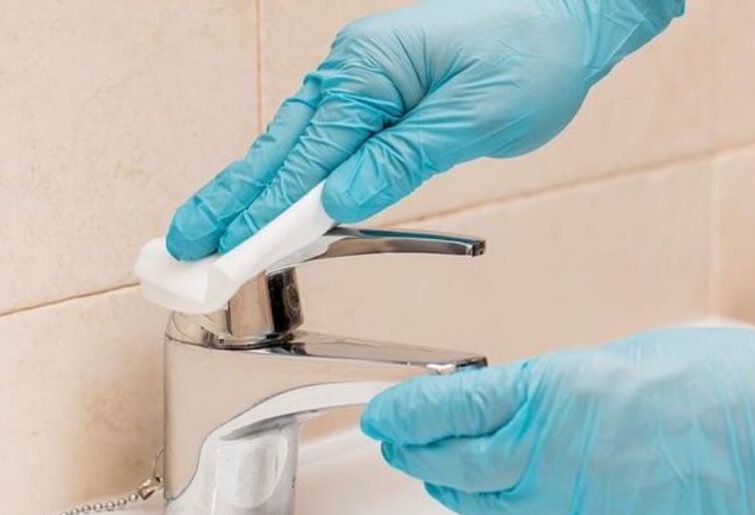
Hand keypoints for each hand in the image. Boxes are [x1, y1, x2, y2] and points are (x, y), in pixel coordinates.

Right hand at [165, 0, 683, 259]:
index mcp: (370, 69)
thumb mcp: (474, 116)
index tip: (226, 251)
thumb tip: (341, 200)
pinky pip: (325, 140)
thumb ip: (403, 159)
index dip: (264, 211)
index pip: (306, 156)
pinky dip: (295, 175)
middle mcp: (354, 70)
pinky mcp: (380, 94)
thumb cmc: (533, 54)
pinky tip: (272, 201)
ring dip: (254, 190)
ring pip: (295, 144)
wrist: (569, 17)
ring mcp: (363, 79)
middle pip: (280, 147)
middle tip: (185, 242)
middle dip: (232, 199)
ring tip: (210, 228)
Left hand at [360, 327, 754, 514]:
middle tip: (407, 445)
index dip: (409, 414)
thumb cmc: (725, 382)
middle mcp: (562, 456)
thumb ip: (558, 392)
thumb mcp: (622, 361)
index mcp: (561, 392)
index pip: (455, 407)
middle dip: (424, 454)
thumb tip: (518, 407)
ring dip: (465, 492)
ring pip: (496, 514)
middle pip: (463, 467)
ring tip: (451, 475)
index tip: (384, 416)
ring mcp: (589, 512)